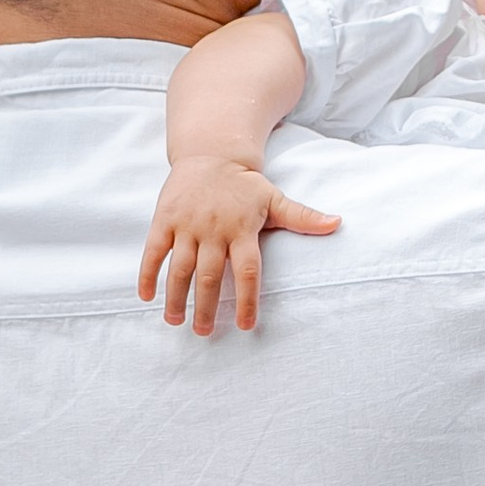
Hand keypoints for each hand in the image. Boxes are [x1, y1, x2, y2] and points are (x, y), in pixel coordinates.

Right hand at [137, 159, 339, 334]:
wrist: (211, 153)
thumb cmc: (245, 185)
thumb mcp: (274, 199)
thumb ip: (302, 217)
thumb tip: (337, 223)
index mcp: (243, 229)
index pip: (248, 271)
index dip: (248, 300)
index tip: (246, 326)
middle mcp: (214, 230)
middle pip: (211, 276)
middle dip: (208, 307)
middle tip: (205, 332)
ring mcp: (187, 225)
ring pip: (180, 268)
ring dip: (177, 297)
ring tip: (176, 321)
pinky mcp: (164, 220)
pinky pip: (153, 251)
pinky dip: (148, 273)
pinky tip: (147, 296)